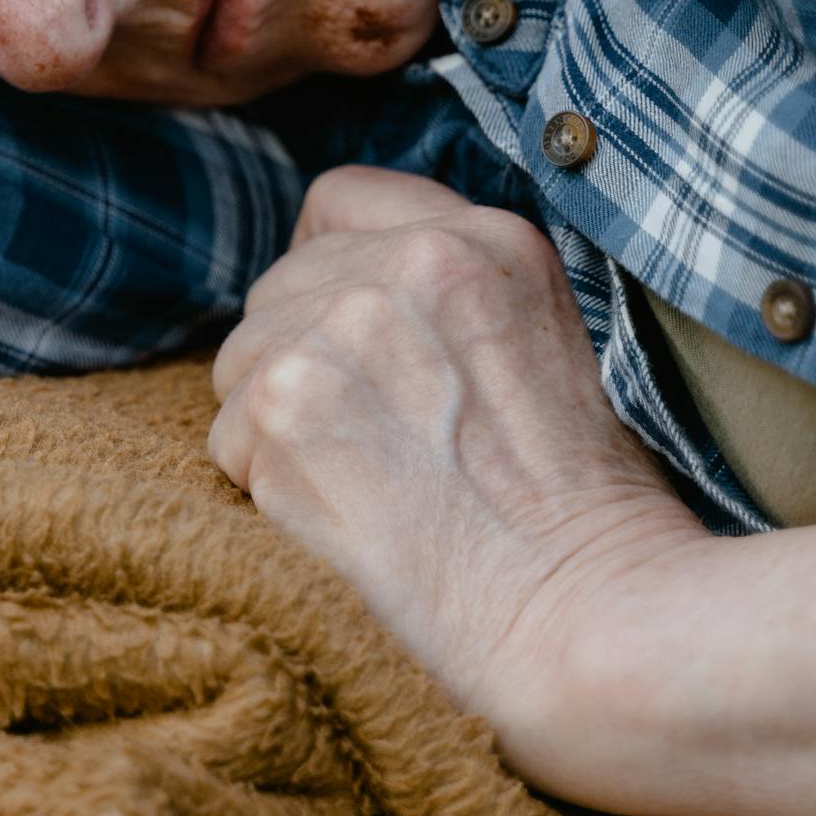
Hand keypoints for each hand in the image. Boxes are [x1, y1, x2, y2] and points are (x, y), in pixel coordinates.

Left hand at [207, 166, 700, 739]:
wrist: (588, 616)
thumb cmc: (581, 512)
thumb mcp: (549, 342)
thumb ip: (448, 293)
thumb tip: (337, 287)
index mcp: (486, 238)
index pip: (339, 198)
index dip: (326, 266)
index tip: (347, 334)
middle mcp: (413, 263)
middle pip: (279, 286)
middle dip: (302, 358)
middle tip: (374, 441)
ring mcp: (345, 328)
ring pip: (242, 360)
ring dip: (279, 426)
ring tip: (368, 484)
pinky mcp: (290, 406)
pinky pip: (227, 434)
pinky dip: (266, 486)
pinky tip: (345, 519)